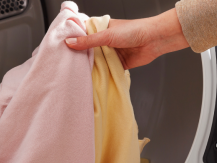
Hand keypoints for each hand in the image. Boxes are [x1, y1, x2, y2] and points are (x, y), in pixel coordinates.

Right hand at [65, 8, 188, 69]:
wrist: (154, 40)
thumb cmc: (134, 31)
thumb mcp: (107, 35)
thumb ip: (88, 41)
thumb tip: (69, 42)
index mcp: (100, 28)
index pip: (82, 35)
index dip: (73, 41)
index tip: (61, 49)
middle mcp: (104, 40)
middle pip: (88, 50)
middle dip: (81, 57)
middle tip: (67, 65)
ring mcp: (111, 52)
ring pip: (97, 61)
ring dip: (91, 67)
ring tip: (77, 74)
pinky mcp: (118, 64)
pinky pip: (106, 70)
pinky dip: (101, 74)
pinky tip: (92, 79)